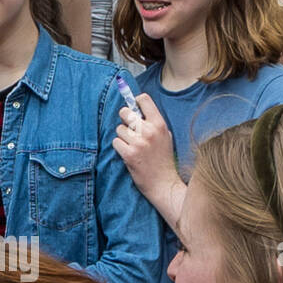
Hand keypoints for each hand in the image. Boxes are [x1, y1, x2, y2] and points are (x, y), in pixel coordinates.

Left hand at [113, 93, 184, 221]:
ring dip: (122, 136)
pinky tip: (129, 153)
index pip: (144, 100)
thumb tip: (137, 111)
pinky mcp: (129, 154)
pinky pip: (116, 142)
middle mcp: (149, 131)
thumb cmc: (164, 159)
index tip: (134, 108)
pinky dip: (120, 147)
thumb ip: (153, 124)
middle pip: (125, 112)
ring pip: (119, 129)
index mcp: (160, 124)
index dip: (135, 102)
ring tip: (132, 145)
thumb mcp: (166, 137)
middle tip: (129, 127)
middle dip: (124, 118)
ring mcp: (139, 142)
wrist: (164, 182)